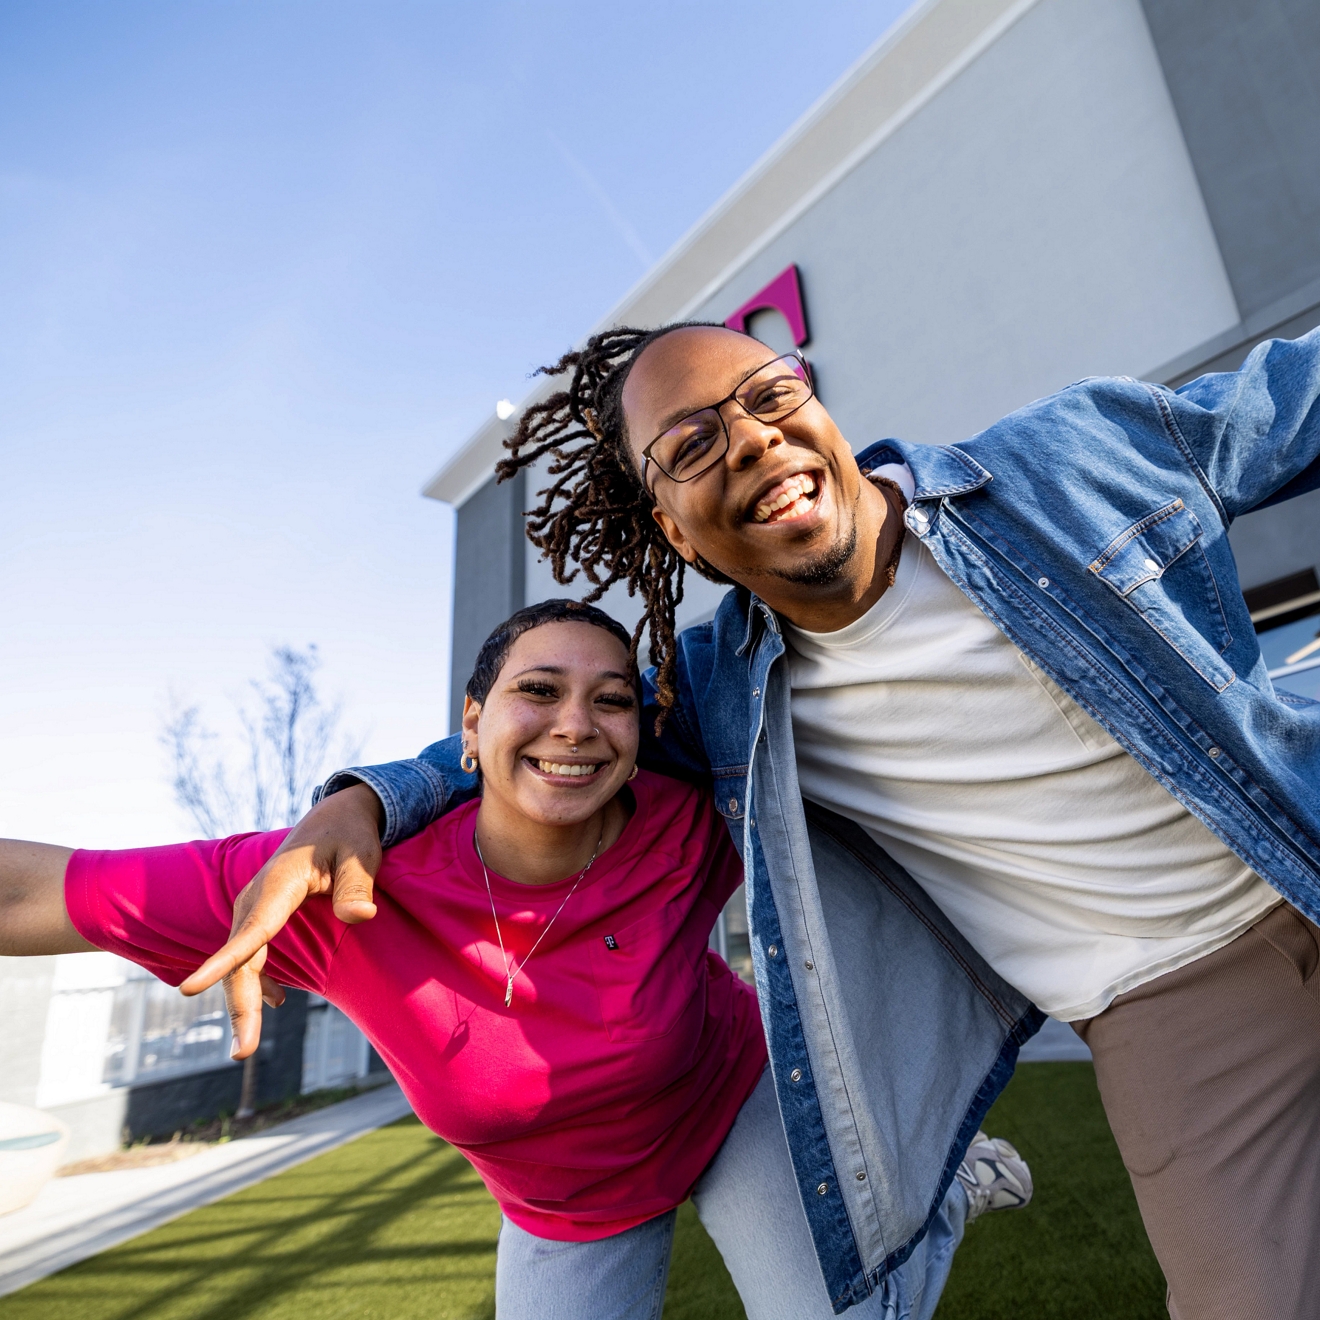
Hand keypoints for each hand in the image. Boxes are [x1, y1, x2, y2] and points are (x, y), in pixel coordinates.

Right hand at [180, 782, 384, 1058]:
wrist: (336, 816)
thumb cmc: (350, 835)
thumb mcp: (361, 855)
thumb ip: (357, 884)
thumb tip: (360, 917)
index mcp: (277, 885)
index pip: (250, 932)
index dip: (222, 964)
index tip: (189, 990)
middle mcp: (255, 898)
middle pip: (241, 959)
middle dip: (239, 1005)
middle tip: (242, 1053)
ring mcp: (254, 907)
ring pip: (242, 961)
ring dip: (243, 1002)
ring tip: (245, 1047)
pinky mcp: (262, 913)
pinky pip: (251, 954)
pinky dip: (256, 981)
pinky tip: (273, 1004)